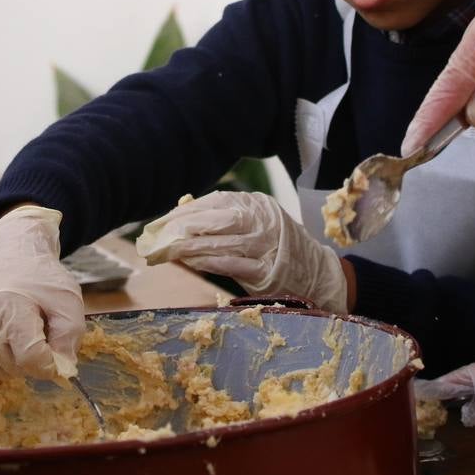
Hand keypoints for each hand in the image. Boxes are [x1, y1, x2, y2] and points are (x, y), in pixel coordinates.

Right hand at [0, 205, 83, 380]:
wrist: (4, 257)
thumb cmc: (39, 279)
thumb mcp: (67, 299)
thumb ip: (70, 336)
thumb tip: (62, 371)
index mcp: (8, 308)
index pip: (31, 357)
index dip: (50, 360)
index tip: (55, 347)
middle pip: (16, 367)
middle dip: (33, 356)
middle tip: (35, 327)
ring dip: (15, 360)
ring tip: (17, 329)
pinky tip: (2, 337)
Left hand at [136, 191, 347, 312]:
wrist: (317, 273)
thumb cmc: (278, 246)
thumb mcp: (258, 222)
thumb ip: (226, 218)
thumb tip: (182, 213)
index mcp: (259, 205)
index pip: (216, 202)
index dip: (186, 211)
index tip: (162, 221)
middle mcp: (264, 221)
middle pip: (218, 219)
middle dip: (184, 227)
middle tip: (158, 236)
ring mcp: (267, 247)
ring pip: (222, 243)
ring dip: (191, 248)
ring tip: (166, 251)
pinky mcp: (268, 272)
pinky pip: (233, 265)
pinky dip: (210, 263)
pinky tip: (191, 263)